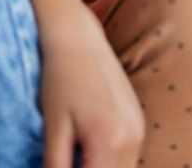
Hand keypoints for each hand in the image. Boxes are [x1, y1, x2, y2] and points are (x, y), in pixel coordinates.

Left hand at [38, 1, 143, 167]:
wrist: (76, 37)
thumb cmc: (59, 79)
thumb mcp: (52, 128)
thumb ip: (56, 166)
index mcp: (108, 142)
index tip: (63, 166)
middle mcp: (132, 138)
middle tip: (70, 160)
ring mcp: (139, 130)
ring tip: (78, 156)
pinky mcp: (139, 122)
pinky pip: (129, 158)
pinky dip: (110, 163)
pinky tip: (89, 151)